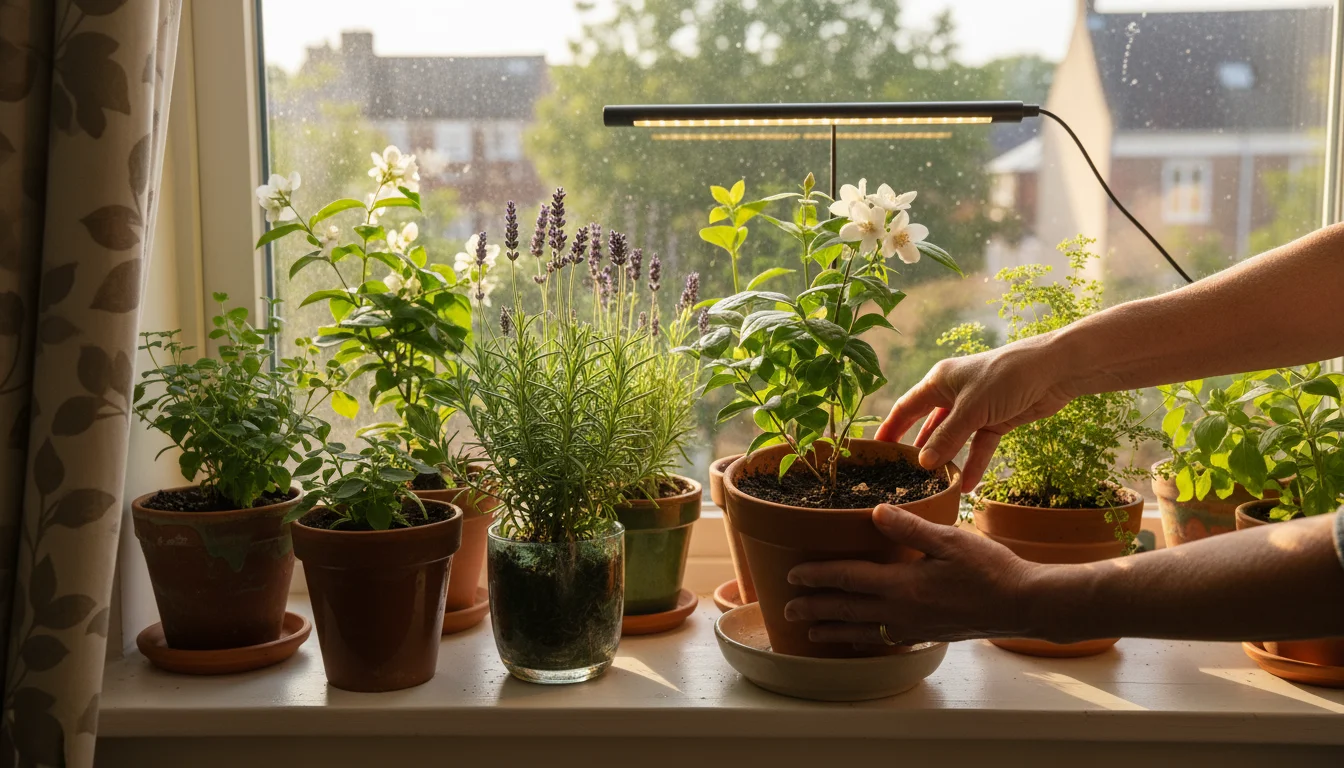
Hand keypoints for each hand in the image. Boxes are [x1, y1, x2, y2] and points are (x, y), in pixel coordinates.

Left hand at [784, 505, 1039, 644]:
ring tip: (812, 633)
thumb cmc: (991, 569)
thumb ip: (910, 527)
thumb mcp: (950, 539)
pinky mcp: (928, 635)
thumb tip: (875, 512)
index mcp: (902, 585)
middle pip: (846, 611)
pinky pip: (886, 639)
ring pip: (862, 631)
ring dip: (834, 631)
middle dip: (814, 609)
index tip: (792, 575)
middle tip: (787, 609)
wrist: (1024, 605)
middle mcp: (901, 612)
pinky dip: (865, 638)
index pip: (848, 579)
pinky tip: (862, 638)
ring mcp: (914, 628)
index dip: (818, 576)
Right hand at [874, 337, 1075, 490]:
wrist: (1055, 370)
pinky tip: (966, 486)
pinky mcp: (997, 420)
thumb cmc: (1006, 376)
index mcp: (939, 382)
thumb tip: (922, 463)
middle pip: (927, 425)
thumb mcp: (971, 409)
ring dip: (946, 460)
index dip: (889, 428)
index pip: (905, 408)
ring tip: (932, 484)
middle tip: (899, 472)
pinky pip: (979, 446)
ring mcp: (975, 409)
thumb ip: (946, 437)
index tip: (875, 451)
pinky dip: (974, 463)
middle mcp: (953, 394)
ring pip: (953, 439)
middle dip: (915, 448)